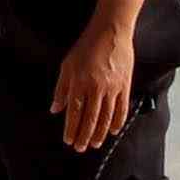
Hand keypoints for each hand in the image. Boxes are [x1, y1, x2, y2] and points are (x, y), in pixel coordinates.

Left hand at [52, 14, 136, 153]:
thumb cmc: (87, 47)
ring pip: (106, 117)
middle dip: (84, 136)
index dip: (71, 129)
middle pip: (90, 119)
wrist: (111, 32)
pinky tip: (113, 131)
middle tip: (80, 148)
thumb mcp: (67, 65)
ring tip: (94, 144)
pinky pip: (122, 109)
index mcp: (79, 83)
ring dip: (99, 133)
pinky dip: (118, 122)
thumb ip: (61, 89)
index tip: (68, 140)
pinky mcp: (125, 85)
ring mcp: (112, 88)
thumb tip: (55, 109)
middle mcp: (96, 88)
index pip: (74, 112)